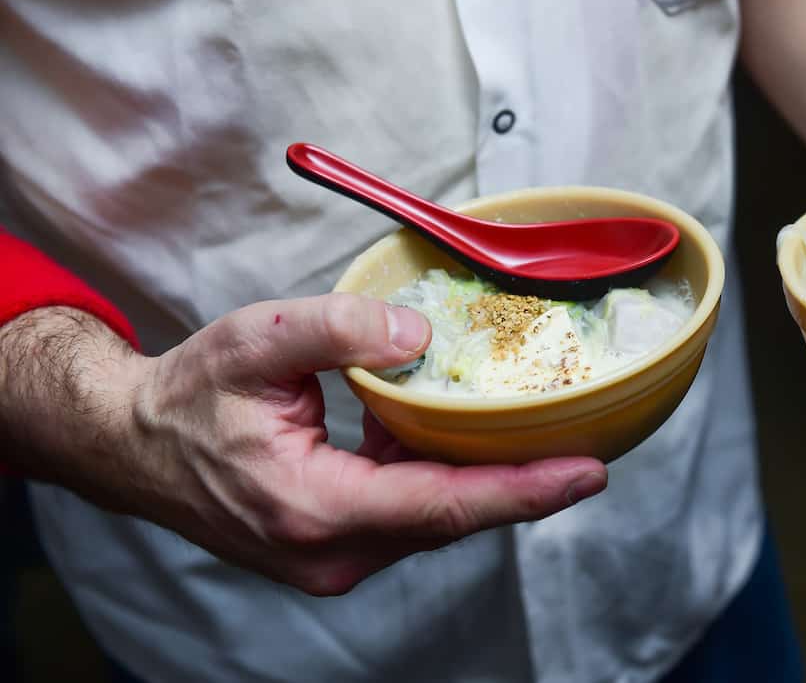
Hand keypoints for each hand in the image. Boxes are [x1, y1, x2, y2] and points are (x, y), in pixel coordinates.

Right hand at [11, 295, 606, 595]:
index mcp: (316, 508)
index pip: (442, 504)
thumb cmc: (186, 398)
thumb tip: (419, 336)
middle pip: (454, 517)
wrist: (133, 446)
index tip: (588, 473)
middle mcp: (334, 550)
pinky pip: (412, 510)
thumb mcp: (255, 341)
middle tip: (594, 448)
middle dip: (526, 485)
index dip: (523, 490)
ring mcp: (336, 554)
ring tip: (551, 438)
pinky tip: (474, 435)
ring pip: (437, 516)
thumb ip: (338, 331)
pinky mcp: (339, 542)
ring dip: (490, 478)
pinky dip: (447, 474)